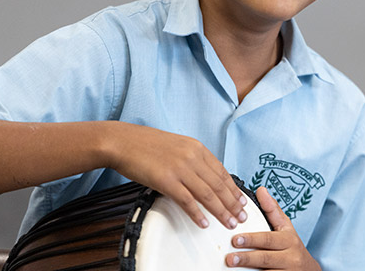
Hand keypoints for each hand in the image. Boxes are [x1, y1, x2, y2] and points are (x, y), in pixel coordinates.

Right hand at [107, 122, 246, 229]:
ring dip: (221, 211)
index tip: (241, 200)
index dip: (233, 188)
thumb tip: (203, 176)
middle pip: (218, 185)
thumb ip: (191, 158)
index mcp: (196, 147)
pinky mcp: (166, 180)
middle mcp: (192, 157)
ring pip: (207, 194)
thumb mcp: (176, 145)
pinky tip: (204, 223)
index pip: (222, 171)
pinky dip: (197, 214)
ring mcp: (180, 169)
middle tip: (241, 216)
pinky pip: (187, 201)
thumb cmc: (144, 144)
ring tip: (229, 222)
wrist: (123, 141)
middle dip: (232, 203)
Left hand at [226, 187, 320, 269]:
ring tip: (233, 268)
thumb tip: (261, 190)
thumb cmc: (292, 247)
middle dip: (247, 258)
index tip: (235, 238)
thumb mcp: (286, 228)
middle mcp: (290, 258)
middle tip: (230, 258)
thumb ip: (272, 210)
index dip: (251, 239)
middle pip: (265, 258)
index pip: (268, 239)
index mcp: (288, 240)